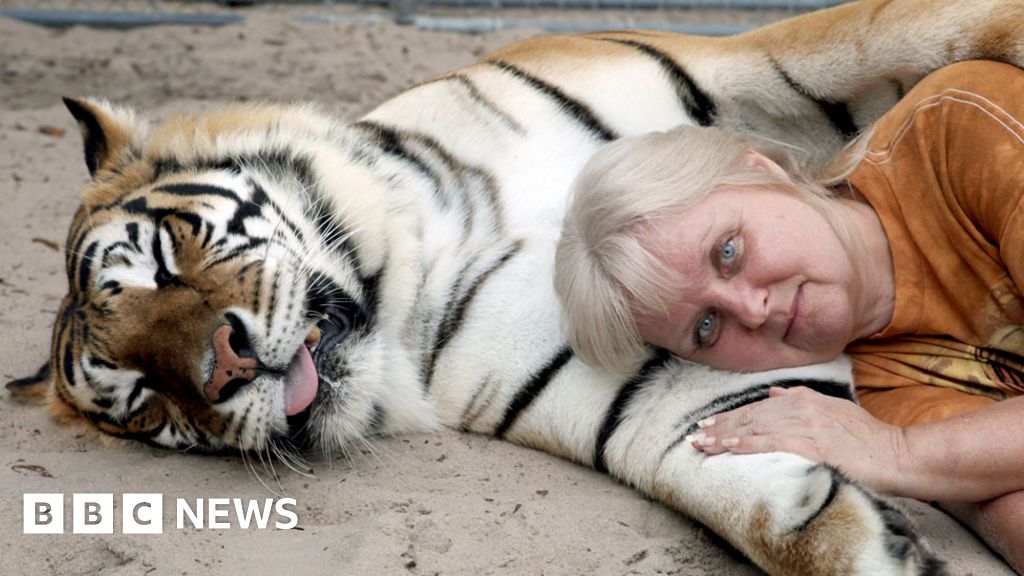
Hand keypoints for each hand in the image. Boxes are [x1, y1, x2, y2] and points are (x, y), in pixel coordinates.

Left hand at [688, 386, 909, 494]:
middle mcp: (802, 409)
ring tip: (703, 445)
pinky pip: (771, 444)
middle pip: (751, 417)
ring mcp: (806, 427)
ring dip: (725, 438)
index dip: (731, 417)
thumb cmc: (867, 438)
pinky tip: (728, 449)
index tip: (710, 425)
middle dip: (721, 427)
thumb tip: (773, 395)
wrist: (896, 455)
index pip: (758, 409)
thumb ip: (802, 399)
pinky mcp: (811, 447)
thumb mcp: (835, 409)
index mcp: (805, 400)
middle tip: (696, 435)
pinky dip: (747, 446)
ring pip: (755, 430)